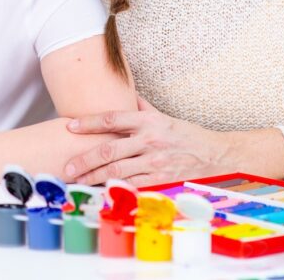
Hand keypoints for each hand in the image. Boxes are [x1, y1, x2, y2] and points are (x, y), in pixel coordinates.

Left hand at [63, 97, 237, 186]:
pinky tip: (101, 191)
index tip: (70, 126)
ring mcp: (155, 163)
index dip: (89, 122)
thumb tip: (121, 91)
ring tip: (78, 180)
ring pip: (117, 171)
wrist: (216, 156)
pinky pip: (133, 186)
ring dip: (94, 177)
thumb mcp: (163, 116)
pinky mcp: (160, 181)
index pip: (112, 119)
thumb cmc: (186, 135)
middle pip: (109, 149)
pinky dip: (115, 189)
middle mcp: (150, 141)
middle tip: (67, 166)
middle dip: (85, 159)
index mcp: (148, 121)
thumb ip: (140, 107)